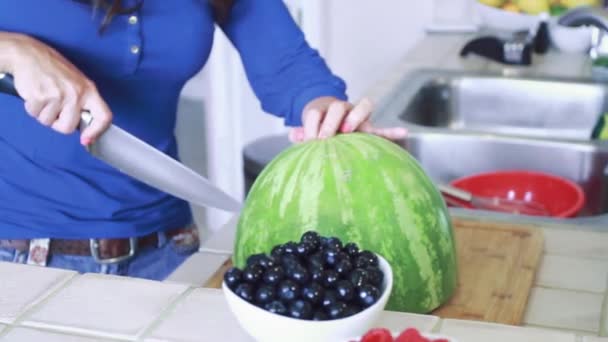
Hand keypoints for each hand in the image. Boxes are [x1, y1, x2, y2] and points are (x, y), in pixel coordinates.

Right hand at [1, 32, 111, 145]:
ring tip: (44, 95)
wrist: (28, 54)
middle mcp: (76, 94)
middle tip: (54, 107)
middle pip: (68, 127)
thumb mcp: (77, 82)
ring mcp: (58, 95)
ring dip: (43, 113)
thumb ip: (84, 102)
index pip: (103, 116)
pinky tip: (35, 93)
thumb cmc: (53, 69)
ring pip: (49, 122)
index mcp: (89, 90)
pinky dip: (32, 107)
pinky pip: (35, 114)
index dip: (97, 132)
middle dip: (58, 122)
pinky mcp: (40, 97)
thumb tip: (87, 127)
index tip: (86, 139)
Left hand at [288, 96, 406, 142]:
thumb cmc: (320, 131)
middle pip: (338, 107)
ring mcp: (358, 118)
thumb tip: (295, 135)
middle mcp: (343, 110)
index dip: (313, 123)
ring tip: (349, 130)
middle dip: (331, 121)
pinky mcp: (371, 130)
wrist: (336, 126)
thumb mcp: (308, 132)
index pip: (317, 112)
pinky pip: (383, 130)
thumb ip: (302, 132)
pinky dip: (392, 132)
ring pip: (363, 106)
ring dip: (356, 117)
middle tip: (326, 137)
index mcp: (324, 112)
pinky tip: (403, 134)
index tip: (310, 138)